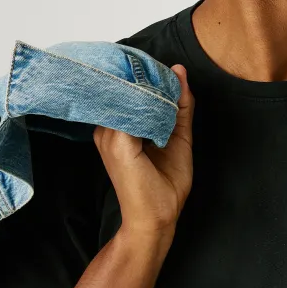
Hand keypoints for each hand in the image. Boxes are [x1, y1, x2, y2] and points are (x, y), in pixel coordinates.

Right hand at [93, 63, 193, 234]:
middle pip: (127, 89)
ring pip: (130, 94)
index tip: (172, 69)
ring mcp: (108, 134)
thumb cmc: (164, 185)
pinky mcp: (117, 141)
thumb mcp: (177, 136)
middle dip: (152, 76)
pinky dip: (152, 99)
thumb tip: (179, 71)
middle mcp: (106, 129)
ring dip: (153, 86)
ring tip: (172, 83)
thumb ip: (179, 105)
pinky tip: (166, 98)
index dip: (149, 75)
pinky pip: (133, 108)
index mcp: (116, 128)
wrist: (157, 218)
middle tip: (175, 71)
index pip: (128, 89)